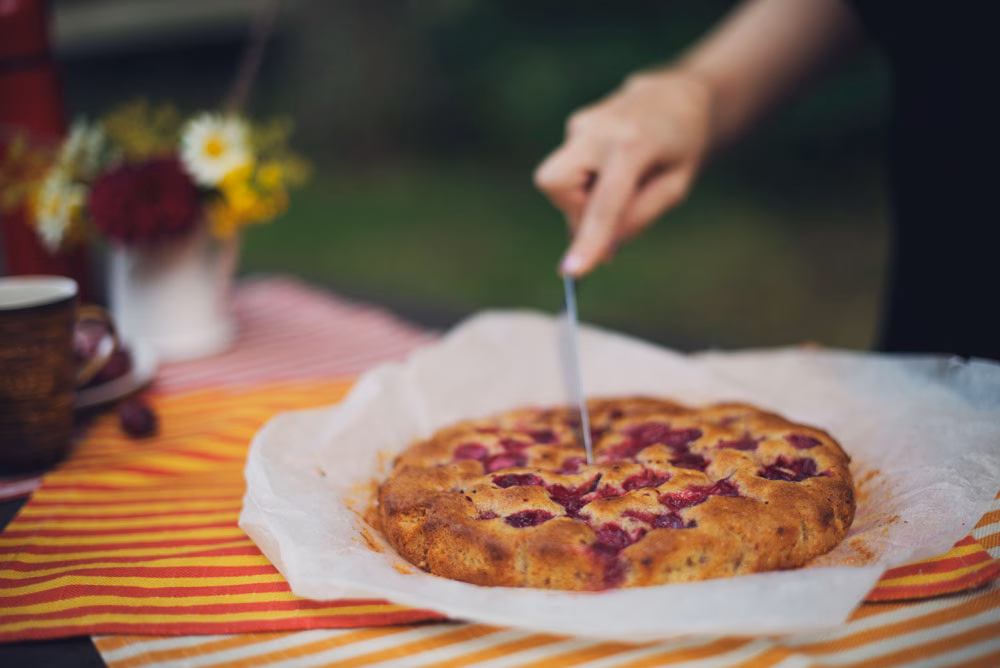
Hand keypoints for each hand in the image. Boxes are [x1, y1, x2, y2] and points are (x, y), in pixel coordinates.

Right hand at [534, 69, 712, 276]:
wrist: (677, 95)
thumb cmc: (680, 145)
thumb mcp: (675, 187)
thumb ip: (638, 218)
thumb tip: (601, 250)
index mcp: (633, 145)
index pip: (604, 202)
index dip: (588, 238)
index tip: (571, 270)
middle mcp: (599, 129)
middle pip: (556, 184)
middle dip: (573, 208)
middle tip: (611, 211)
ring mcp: (581, 123)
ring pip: (558, 181)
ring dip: (584, 196)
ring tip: (620, 180)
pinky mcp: (574, 125)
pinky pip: (567, 171)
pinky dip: (586, 182)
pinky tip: (613, 166)